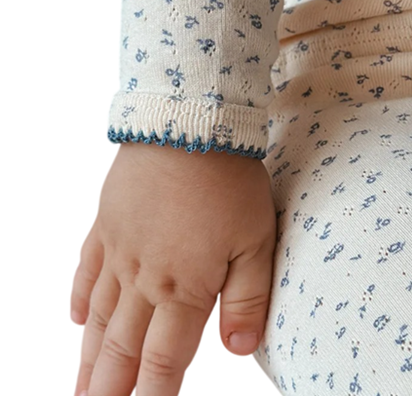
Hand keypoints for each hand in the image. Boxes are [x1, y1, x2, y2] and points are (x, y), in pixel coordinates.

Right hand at [70, 141, 276, 395]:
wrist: (188, 121)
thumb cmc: (230, 180)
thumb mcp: (257, 239)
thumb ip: (248, 298)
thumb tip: (239, 350)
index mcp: (183, 287)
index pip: (163, 360)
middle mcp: (143, 277)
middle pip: (121, 348)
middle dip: (108, 390)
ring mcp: (119, 249)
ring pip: (97, 316)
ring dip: (88, 357)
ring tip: (80, 388)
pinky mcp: (108, 221)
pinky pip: (86, 268)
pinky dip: (78, 297)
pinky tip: (74, 318)